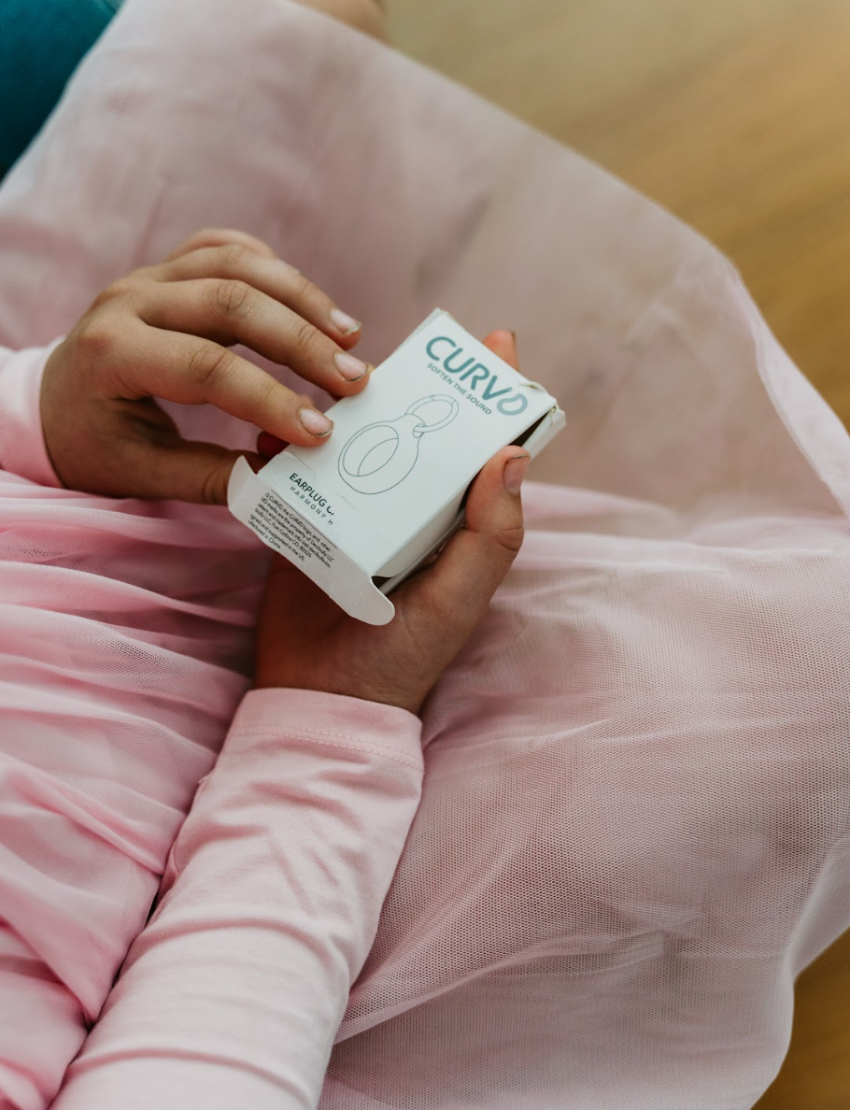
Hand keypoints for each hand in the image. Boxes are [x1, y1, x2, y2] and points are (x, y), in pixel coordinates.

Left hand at [40, 228, 370, 501]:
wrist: (54, 403)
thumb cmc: (97, 444)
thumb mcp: (144, 474)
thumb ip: (213, 477)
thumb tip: (285, 474)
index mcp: (111, 354)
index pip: (204, 367)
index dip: (269, 398)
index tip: (318, 432)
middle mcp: (128, 300)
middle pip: (230, 302)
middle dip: (301, 341)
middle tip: (354, 381)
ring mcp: (149, 276)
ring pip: (237, 264)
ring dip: (303, 299)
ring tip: (349, 338)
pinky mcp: (170, 267)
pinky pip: (228, 250)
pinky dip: (276, 272)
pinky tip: (312, 307)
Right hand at [255, 332, 529, 714]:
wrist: (325, 696)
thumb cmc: (405, 654)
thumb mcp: (460, 597)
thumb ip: (492, 533)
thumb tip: (513, 455)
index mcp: (458, 524)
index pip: (484, 449)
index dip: (495, 397)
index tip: (497, 341)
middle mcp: (413, 512)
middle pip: (420, 433)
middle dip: (417, 386)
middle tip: (406, 348)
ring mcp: (360, 515)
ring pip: (360, 444)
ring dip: (350, 410)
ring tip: (336, 377)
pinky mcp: (312, 524)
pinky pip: (303, 475)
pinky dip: (291, 449)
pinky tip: (277, 428)